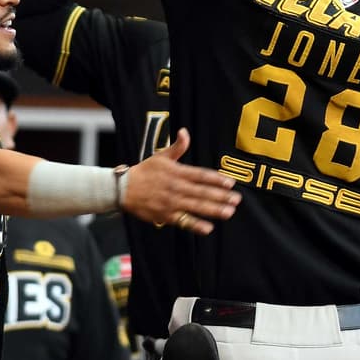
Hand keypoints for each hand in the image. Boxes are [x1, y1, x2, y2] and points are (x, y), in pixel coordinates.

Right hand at [120, 128, 239, 234]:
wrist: (123, 189)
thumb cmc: (145, 171)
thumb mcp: (161, 156)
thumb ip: (177, 147)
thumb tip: (184, 132)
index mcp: (177, 173)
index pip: (200, 175)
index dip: (216, 179)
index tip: (230, 183)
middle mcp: (176, 188)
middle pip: (202, 192)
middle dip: (221, 196)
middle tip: (237, 200)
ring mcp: (171, 203)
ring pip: (196, 207)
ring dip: (213, 210)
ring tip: (229, 212)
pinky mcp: (165, 216)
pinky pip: (183, 221)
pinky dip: (196, 225)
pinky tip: (208, 228)